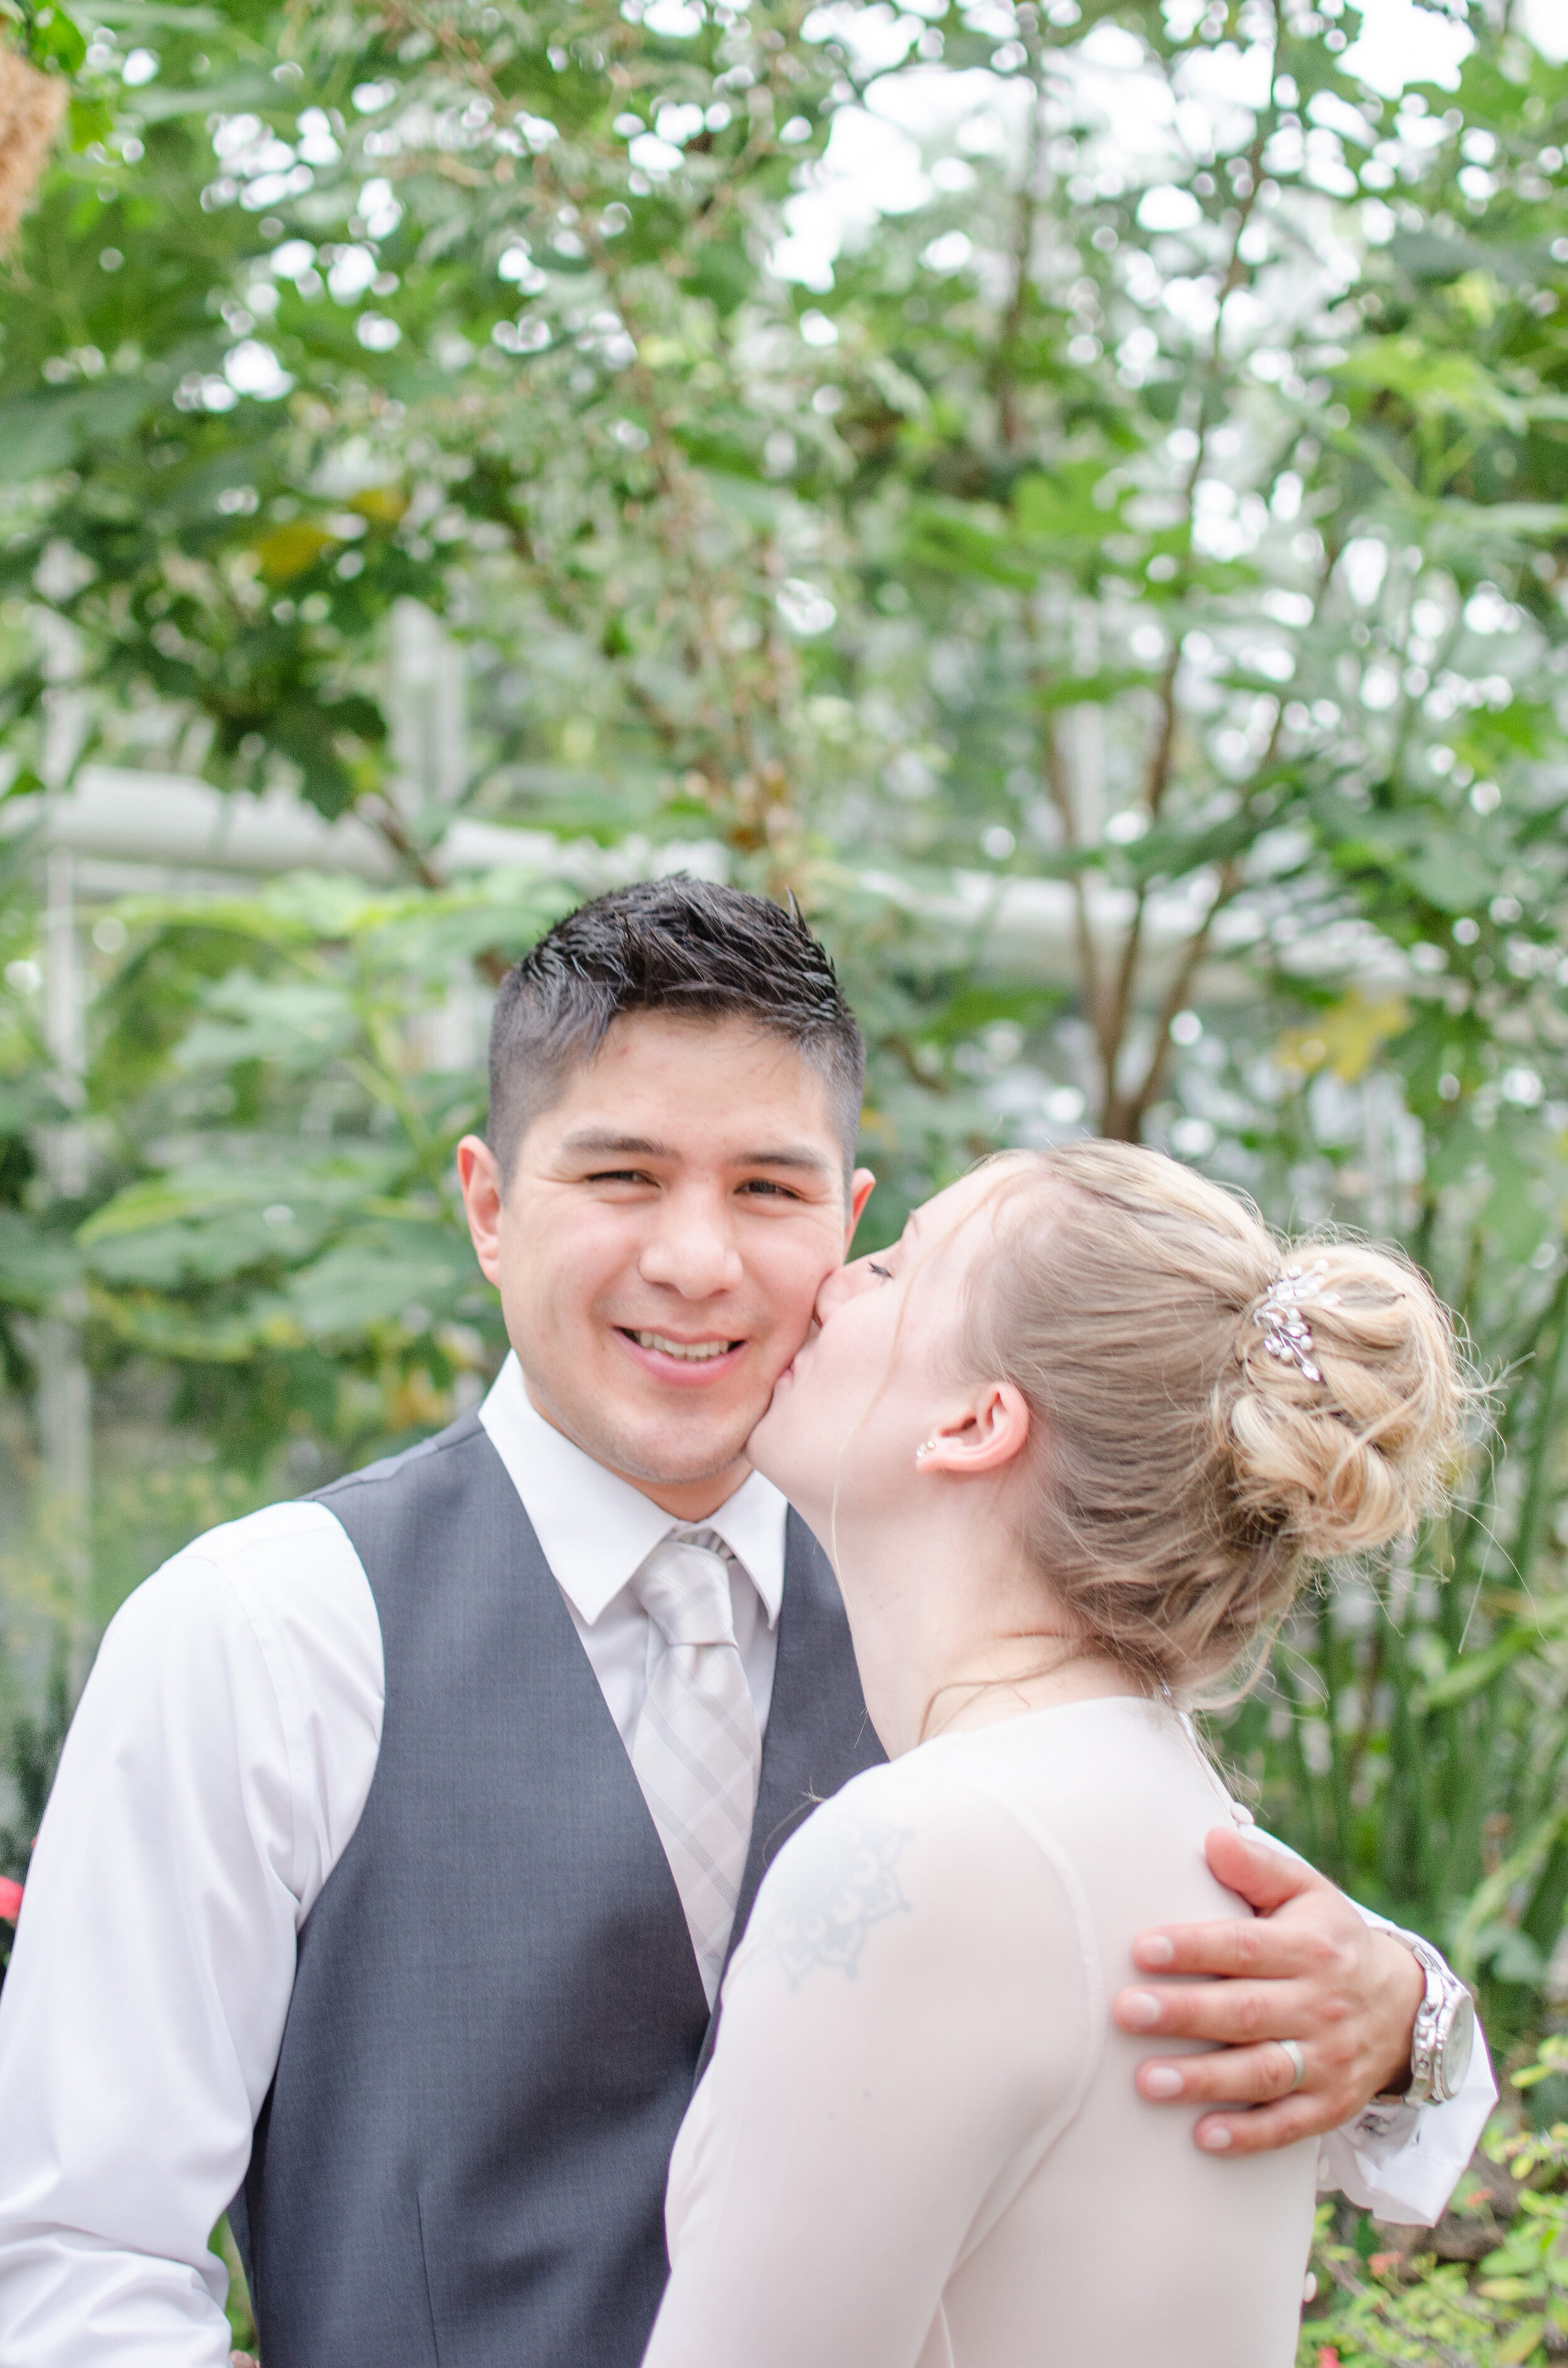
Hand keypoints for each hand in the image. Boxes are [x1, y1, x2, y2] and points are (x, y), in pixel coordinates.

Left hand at [1113, 1826, 1425, 2156]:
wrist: (1403, 2005)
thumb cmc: (1329, 1937)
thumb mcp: (1307, 1891)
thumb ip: (1258, 1867)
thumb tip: (1212, 1838)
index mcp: (1310, 1948)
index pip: (1245, 1948)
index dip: (1195, 1947)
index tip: (1142, 1948)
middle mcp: (1321, 2005)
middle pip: (1246, 2013)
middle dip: (1185, 2014)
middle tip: (1126, 2012)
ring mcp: (1328, 2060)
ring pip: (1263, 2073)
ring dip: (1205, 2080)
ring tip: (1146, 2081)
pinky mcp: (1330, 2105)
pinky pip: (1289, 2126)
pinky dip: (1249, 2135)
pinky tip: (1203, 2136)